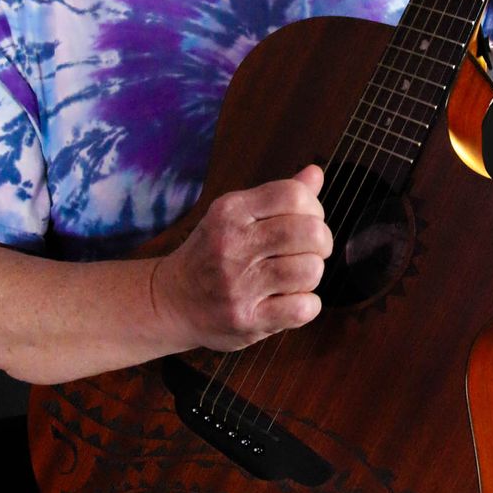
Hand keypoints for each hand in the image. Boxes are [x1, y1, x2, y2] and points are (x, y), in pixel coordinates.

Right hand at [151, 164, 330, 351]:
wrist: (170, 301)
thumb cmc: (210, 255)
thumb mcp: (234, 216)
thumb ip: (277, 197)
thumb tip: (315, 173)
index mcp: (230, 211)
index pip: (294, 195)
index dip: (314, 207)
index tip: (308, 221)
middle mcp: (232, 245)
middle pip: (310, 232)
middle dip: (321, 242)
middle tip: (311, 251)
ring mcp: (239, 285)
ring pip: (310, 270)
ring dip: (312, 274)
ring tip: (296, 277)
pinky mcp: (247, 319)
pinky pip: (303, 308)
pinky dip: (308, 305)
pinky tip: (291, 300)